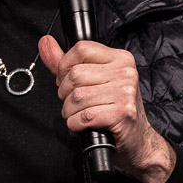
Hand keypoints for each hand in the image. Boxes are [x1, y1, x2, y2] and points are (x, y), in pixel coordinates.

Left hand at [39, 36, 176, 182]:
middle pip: (75, 75)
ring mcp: (125, 92)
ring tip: (78, 117)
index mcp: (120, 59)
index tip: (66, 81)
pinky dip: (75, 125)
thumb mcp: (93, 81)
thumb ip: (66, 63)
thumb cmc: (114, 109)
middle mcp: (126, 72)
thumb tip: (45, 42)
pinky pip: (84, 116)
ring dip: (69, 113)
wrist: (137, 140)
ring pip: (76, 97)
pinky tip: (83, 127)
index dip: (65, 67)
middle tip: (74, 104)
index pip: (81, 49)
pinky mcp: (122, 113)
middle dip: (65, 94)